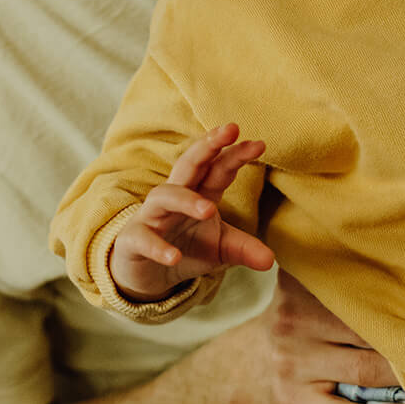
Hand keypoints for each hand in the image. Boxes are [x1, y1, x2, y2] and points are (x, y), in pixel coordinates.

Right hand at [109, 124, 274, 301]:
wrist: (147, 273)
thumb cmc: (187, 249)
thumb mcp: (219, 249)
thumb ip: (243, 249)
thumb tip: (270, 261)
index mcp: (200, 193)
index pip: (218, 168)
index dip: (236, 154)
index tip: (259, 144)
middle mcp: (175, 197)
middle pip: (189, 164)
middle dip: (207, 146)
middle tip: (230, 130)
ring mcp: (152, 216)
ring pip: (164, 196)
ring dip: (186, 199)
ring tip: (209, 210)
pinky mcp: (134, 240)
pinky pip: (143, 237)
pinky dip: (158, 246)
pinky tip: (175, 256)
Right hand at [261, 270, 404, 403]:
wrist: (252, 367)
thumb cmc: (300, 322)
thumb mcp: (304, 289)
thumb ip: (338, 278)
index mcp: (298, 288)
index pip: (352, 289)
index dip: (393, 296)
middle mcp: (292, 323)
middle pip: (362, 329)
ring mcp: (294, 366)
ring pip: (361, 372)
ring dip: (404, 377)